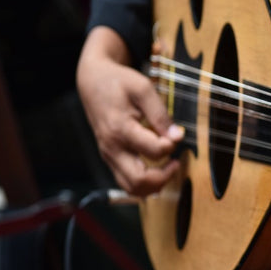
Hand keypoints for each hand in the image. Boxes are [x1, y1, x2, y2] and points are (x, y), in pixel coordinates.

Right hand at [76, 26, 183, 195]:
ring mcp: (109, 156)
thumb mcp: (143, 89)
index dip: (172, 145)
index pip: (154, 151)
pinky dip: (144, 182)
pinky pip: (127, 181)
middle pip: (140, 181)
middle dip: (164, 176)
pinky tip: (157, 168)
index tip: (177, 134)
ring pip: (132, 188)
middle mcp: (112, 148)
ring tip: (168, 167)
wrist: (93, 82)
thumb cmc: (118, 83)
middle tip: (176, 161)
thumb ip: (160, 115)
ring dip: (154, 184)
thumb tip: (177, 137)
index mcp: (120, 130)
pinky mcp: (110, 158)